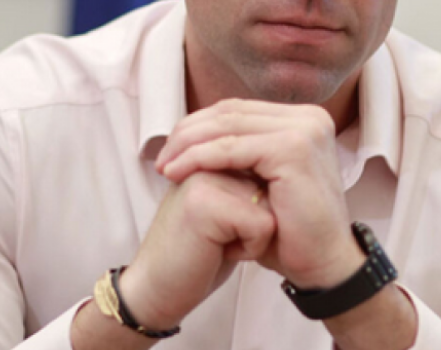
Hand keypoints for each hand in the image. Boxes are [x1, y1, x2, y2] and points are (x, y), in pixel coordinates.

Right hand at [115, 170, 274, 329]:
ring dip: (255, 233)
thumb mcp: (226, 209)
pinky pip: (262, 225)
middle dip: (258, 218)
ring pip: (270, 204)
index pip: (266, 168)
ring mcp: (203, 177)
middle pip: (272, 185)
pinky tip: (218, 251)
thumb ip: (247, 182)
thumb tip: (283, 172)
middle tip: (220, 235)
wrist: (157, 287)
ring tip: (218, 241)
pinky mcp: (205, 201)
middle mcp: (205, 158)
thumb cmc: (196, 252)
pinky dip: (250, 248)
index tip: (227, 224)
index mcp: (209, 155)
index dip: (260, 206)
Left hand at [154, 99, 364, 288]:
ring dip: (188, 145)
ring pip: (227, 126)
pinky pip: (232, 148)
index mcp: (303, 119)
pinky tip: (178, 172)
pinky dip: (199, 158)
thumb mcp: (264, 180)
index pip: (237, 109)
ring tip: (164, 166)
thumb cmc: (290, 230)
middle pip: (231, 112)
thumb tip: (196, 134)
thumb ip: (242, 152)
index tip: (170, 150)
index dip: (199, 125)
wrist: (323, 263)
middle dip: (188, 133)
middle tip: (161, 158)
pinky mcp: (294, 150)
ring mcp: (304, 130)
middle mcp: (308, 117)